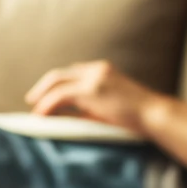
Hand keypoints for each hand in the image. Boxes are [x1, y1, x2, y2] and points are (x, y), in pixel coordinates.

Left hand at [24, 60, 164, 133]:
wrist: (155, 116)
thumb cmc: (136, 118)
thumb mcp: (108, 108)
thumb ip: (87, 107)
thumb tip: (63, 116)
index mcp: (102, 71)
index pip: (72, 73)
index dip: (56, 85)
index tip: (45, 97)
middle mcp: (97, 69)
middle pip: (60, 74)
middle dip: (43, 87)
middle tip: (31, 100)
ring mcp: (94, 77)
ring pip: (57, 82)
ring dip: (41, 96)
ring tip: (33, 112)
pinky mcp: (91, 90)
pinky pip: (60, 95)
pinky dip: (47, 105)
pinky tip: (40, 115)